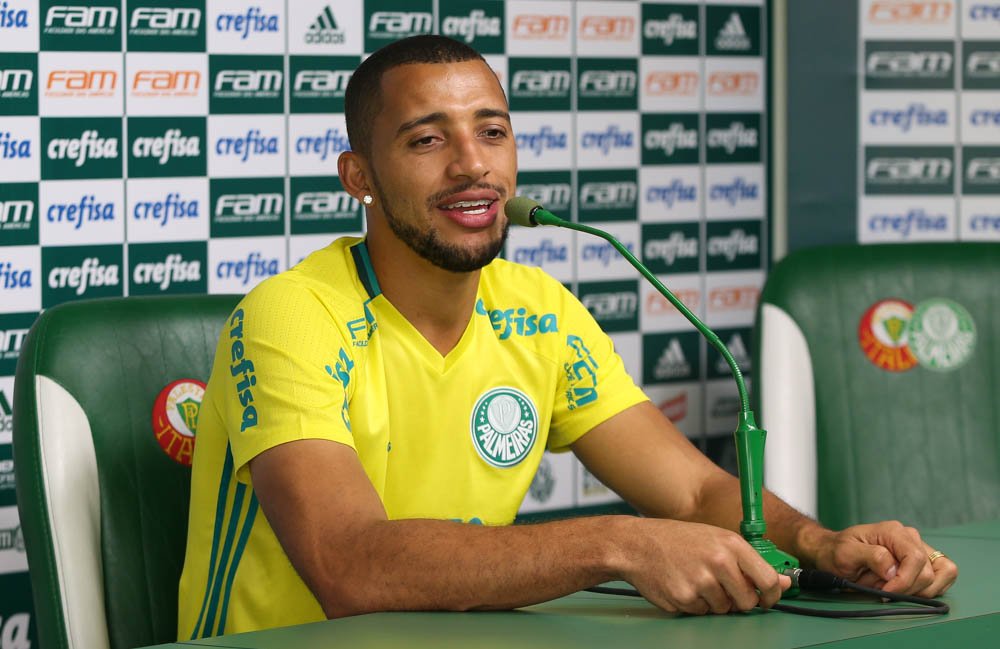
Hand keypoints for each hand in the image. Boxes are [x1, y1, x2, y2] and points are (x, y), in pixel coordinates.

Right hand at [621, 519, 790, 614]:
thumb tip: (783, 581)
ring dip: (712, 600)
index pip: (768, 579)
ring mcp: (700, 582)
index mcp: (730, 544)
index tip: (768, 599)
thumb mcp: (715, 539)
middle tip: (722, 586)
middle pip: (747, 601)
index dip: (772, 595)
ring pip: (722, 609)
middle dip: (738, 600)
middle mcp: (718, 562)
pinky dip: (693, 603)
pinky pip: (700, 612)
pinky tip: (682, 583)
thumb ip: (749, 561)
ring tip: (695, 578)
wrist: (636, 544)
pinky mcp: (684, 598)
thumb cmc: (676, 539)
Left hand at [810, 521, 957, 597]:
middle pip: (928, 572)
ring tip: (891, 587)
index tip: (886, 592)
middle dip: (905, 588)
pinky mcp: (924, 562)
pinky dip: (926, 590)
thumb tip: (893, 569)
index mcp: (893, 531)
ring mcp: (919, 549)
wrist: (835, 552)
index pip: (915, 558)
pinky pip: (942, 578)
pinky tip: (904, 589)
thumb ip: (871, 557)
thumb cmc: (839, 551)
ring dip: (916, 590)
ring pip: (941, 576)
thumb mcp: (846, 553)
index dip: (904, 581)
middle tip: (881, 588)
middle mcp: (910, 538)